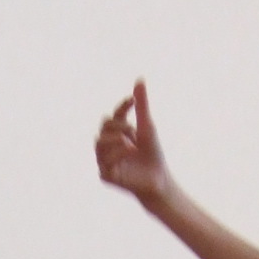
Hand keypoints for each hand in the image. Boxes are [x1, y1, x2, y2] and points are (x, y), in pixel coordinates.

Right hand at [94, 80, 174, 207]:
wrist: (159, 179)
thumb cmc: (153, 154)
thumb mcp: (147, 127)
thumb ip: (142, 105)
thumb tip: (140, 79)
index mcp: (117, 133)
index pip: (114, 115)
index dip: (121, 107)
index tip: (132, 100)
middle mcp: (108, 146)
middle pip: (103, 127)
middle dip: (117, 125)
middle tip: (132, 129)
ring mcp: (105, 161)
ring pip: (99, 142)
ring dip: (115, 139)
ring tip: (130, 143)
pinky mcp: (105, 176)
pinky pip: (104, 161)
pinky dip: (117, 154)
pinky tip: (130, 153)